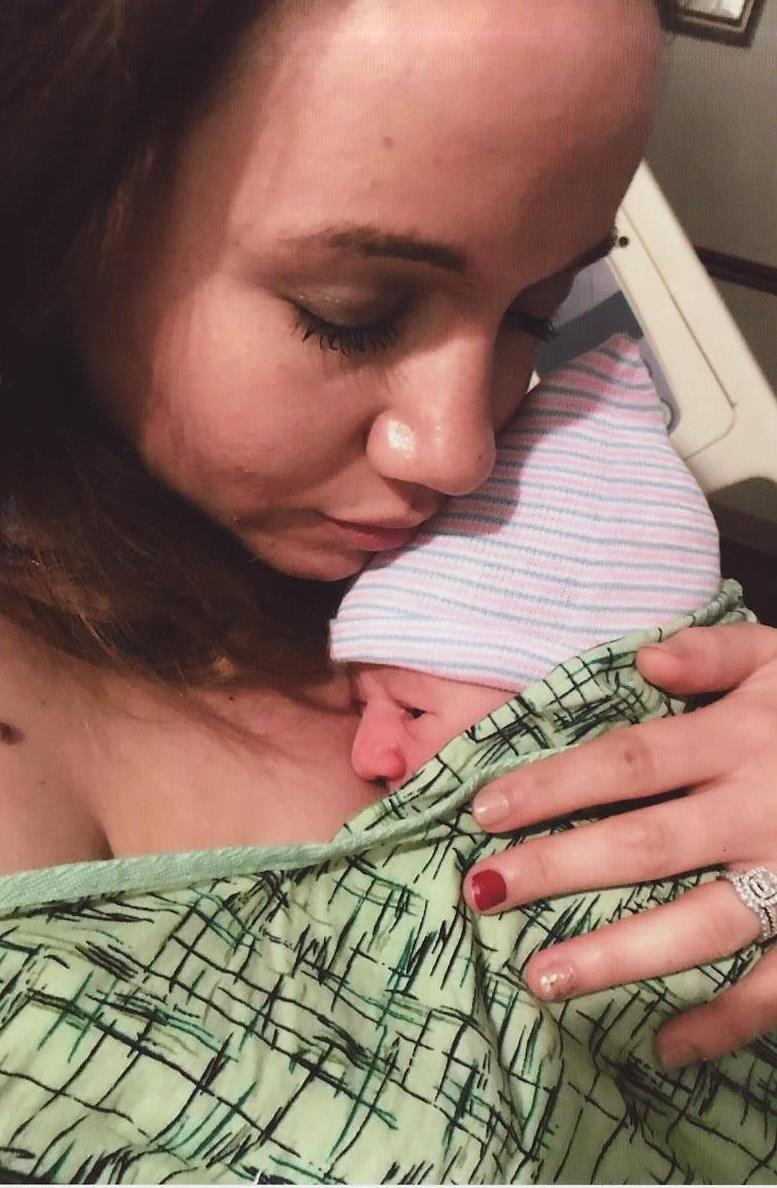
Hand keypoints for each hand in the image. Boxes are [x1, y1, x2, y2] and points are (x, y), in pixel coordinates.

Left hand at [462, 622, 776, 1068]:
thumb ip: (718, 653)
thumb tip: (646, 659)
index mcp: (738, 740)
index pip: (629, 760)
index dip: (554, 784)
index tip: (484, 809)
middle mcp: (759, 811)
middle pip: (646, 844)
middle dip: (560, 868)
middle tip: (484, 892)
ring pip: (700, 923)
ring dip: (620, 955)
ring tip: (541, 979)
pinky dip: (727, 1022)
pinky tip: (666, 1045)